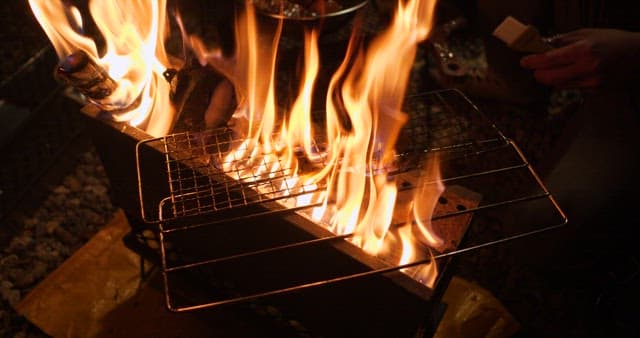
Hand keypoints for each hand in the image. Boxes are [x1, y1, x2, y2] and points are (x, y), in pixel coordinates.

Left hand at [520, 28, 639, 89]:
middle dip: (539, 74)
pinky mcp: (595, 91)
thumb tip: (542, 47)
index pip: (549, 60)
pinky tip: (575, 73)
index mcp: (583, 50)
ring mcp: (591, 81)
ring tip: (557, 68)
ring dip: (552, 78)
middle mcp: (586, 68)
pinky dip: (567, 81)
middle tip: (536, 68)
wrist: (637, 54)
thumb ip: (563, 41)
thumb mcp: (586, 34)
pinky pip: (572, 88)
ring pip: (559, 85)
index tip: (525, 62)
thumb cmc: (611, 41)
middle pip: (550, 78)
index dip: (533, 62)